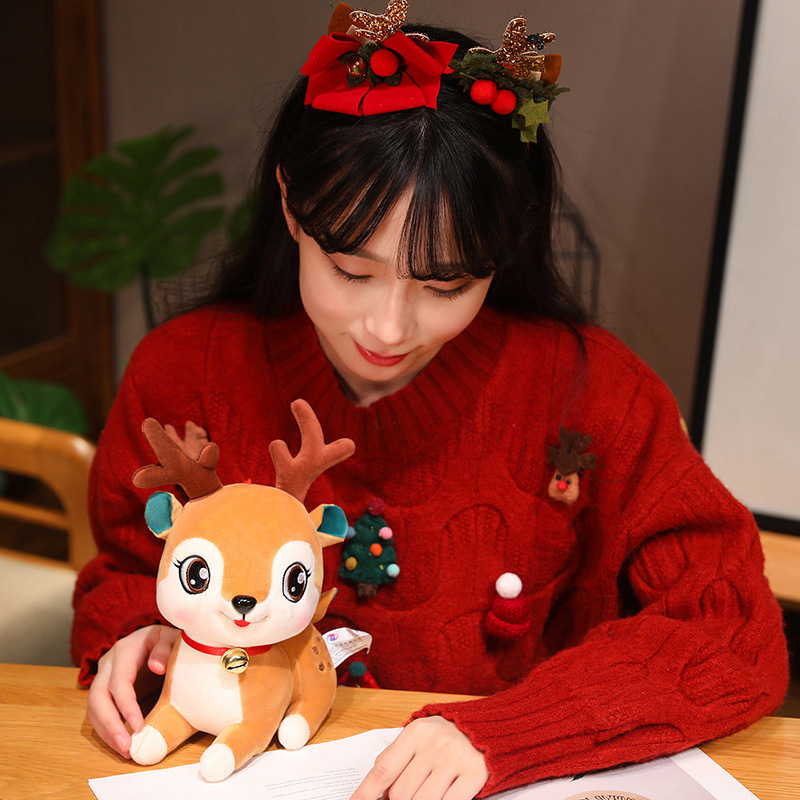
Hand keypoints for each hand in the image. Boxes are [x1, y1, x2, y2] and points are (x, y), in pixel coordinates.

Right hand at [86, 624, 178, 758]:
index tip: (138, 727)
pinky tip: (121, 743)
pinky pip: (98, 712)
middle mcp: (108, 663)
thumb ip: (166, 649)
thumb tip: (156, 667)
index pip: (119, 681)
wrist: (158, 639)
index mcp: (125, 649)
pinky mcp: (104, 689)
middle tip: (126, 747)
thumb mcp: (172, 639)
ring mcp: (103, 676)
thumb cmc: (167, 641)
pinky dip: (106, 729)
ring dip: (106, 732)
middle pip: (98, 696)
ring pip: (93, 707)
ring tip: (124, 751)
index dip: (126, 706)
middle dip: (110, 725)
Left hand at [349, 716, 488, 799]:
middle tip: (407, 795)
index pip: (383, 771)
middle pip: (401, 794)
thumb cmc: (447, 736)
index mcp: (415, 733)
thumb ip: (397, 758)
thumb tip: (376, 792)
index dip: (365, 794)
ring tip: (426, 793)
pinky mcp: (473, 774)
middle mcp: (433, 744)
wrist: (489, 728)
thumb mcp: (419, 737)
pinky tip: (441, 798)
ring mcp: (454, 760)